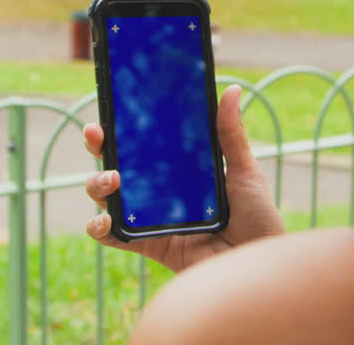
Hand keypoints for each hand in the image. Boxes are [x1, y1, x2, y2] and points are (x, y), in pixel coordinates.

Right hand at [82, 85, 284, 272]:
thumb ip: (231, 134)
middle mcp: (159, 193)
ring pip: (107, 198)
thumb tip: (233, 90)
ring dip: (97, 184)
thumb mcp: (244, 171)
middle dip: (99, 148)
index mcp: (178, 171)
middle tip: (96, 136)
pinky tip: (104, 219)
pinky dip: (99, 228)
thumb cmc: (258, 219)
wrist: (258, 264)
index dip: (122, 129)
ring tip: (111, 179)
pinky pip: (112, 238)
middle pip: (116, 165)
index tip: (109, 111)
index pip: (143, 145)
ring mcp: (150, 219)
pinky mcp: (148, 246)